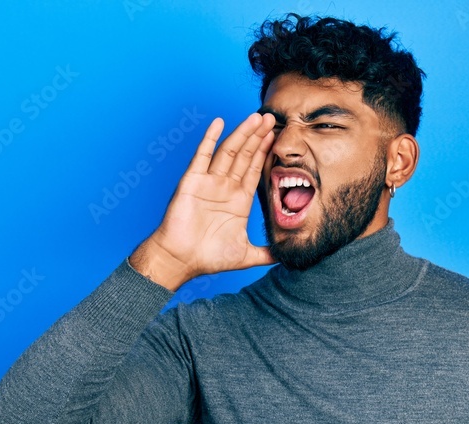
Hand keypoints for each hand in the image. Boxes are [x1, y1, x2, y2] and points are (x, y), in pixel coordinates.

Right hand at [130, 112, 276, 289]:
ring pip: (229, 151)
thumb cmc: (209, 257)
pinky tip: (219, 122)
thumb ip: (267, 253)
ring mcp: (209, 182)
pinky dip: (210, 138)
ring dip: (242, 133)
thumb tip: (286, 257)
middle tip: (270, 117)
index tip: (276, 136)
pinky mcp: (193, 181)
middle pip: (245, 155)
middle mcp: (225, 187)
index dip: (265, 153)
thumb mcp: (246, 256)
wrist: (182, 260)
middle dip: (258, 137)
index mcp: (239, 200)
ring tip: (255, 117)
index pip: (255, 170)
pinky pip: (203, 155)